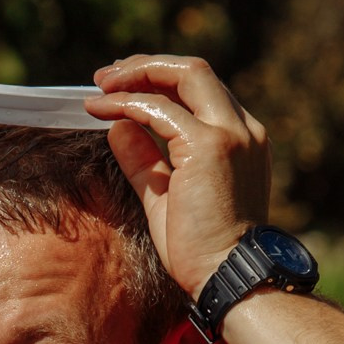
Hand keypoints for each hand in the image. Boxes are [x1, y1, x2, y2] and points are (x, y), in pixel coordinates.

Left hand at [85, 54, 271, 297]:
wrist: (228, 277)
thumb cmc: (201, 251)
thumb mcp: (164, 197)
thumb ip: (144, 160)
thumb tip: (117, 128)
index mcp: (240, 141)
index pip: (200, 93)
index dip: (160, 83)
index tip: (122, 89)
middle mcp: (243, 129)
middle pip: (195, 71)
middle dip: (147, 66)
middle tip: (106, 76)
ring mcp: (229, 134)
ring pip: (185, 75)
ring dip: (136, 74)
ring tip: (100, 85)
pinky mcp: (210, 146)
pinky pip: (160, 109)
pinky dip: (128, 103)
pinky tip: (100, 109)